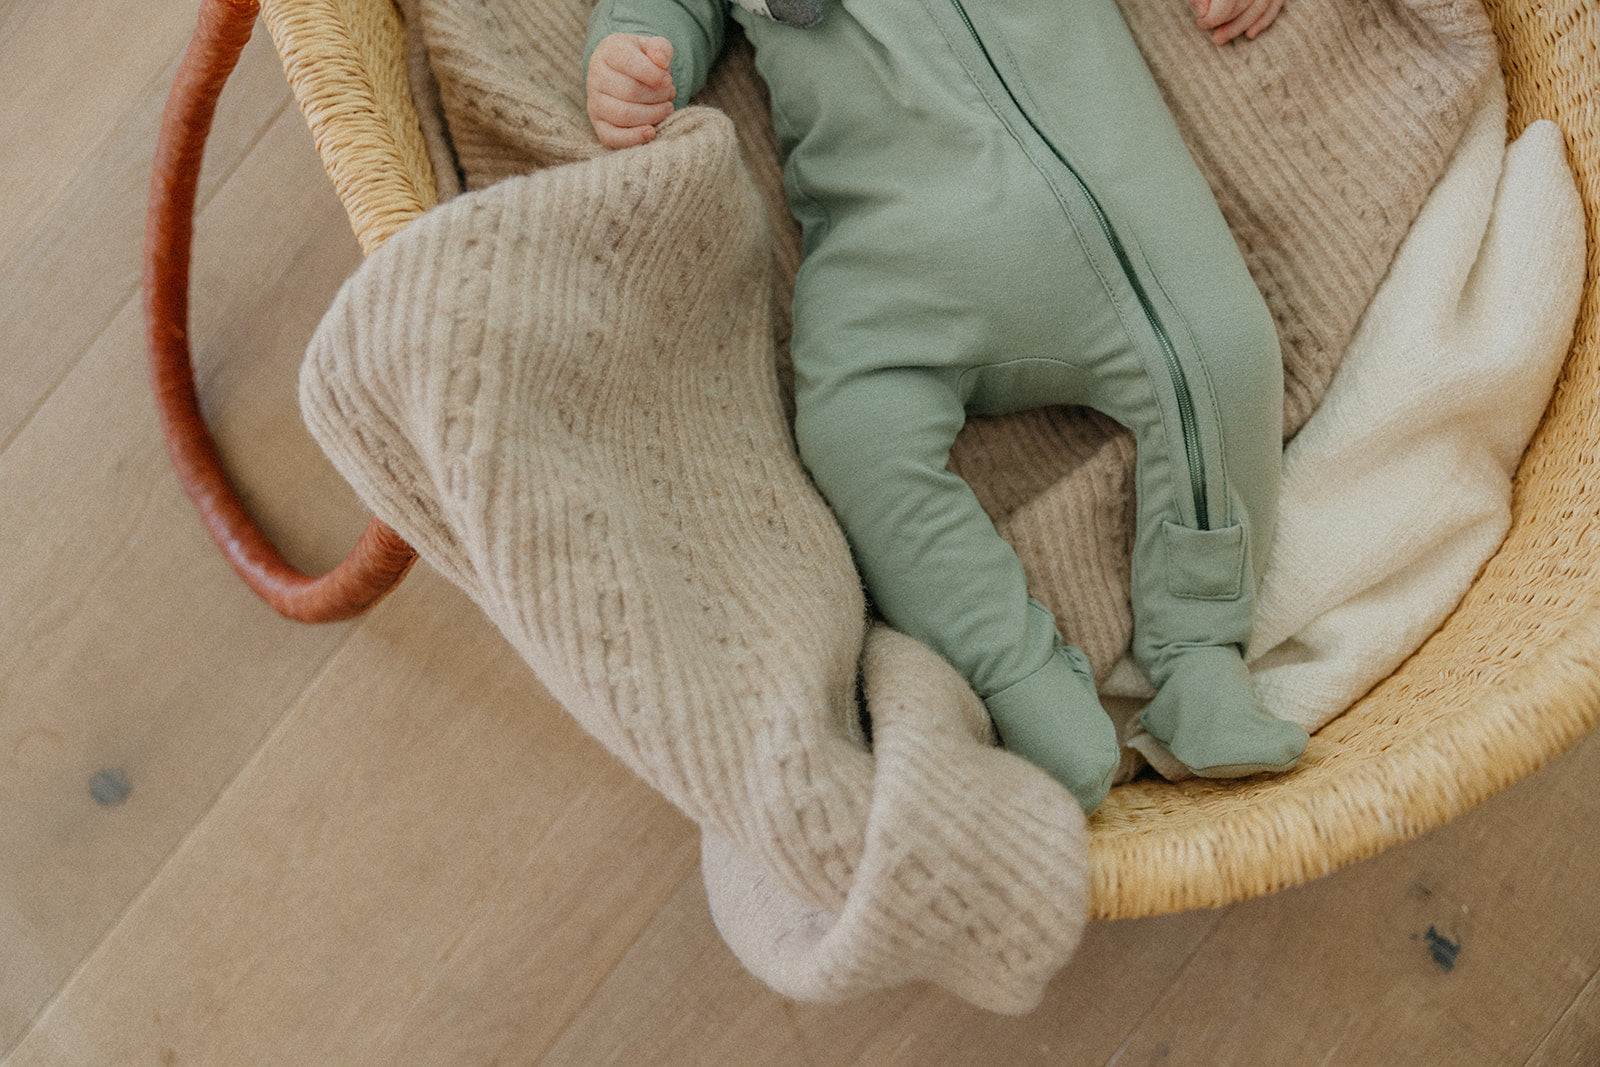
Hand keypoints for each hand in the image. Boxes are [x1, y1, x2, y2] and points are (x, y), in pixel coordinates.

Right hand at [587, 33, 675, 148]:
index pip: (629, 62)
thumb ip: (660, 48)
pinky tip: (651, 131)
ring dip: (652, 115)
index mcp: (609, 51)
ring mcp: (594, 101)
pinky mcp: (598, 124)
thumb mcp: (653, 47)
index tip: (668, 81)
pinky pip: (612, 137)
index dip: (653, 74)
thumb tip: (661, 61)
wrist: (623, 74)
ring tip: (666, 109)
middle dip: (657, 96)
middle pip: (630, 91)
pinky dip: (634, 138)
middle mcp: (596, 75)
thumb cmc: (642, 60)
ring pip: (623, 115)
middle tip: (670, 95)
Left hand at [1189, 0, 1282, 43]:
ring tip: (1223, 38)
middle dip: (1231, 24)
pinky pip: (1275, 1)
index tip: (1202, 23)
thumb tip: (1204, 12)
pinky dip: (1265, 19)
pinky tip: (1250, 33)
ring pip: (1262, 3)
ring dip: (1244, 25)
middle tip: (1215, 37)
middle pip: (1248, 1)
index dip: (1215, 16)